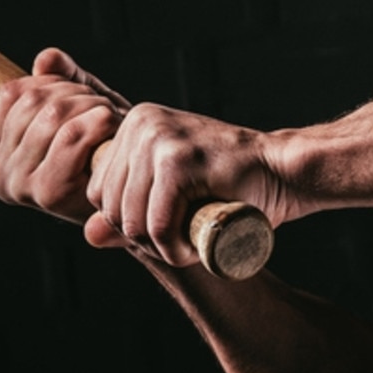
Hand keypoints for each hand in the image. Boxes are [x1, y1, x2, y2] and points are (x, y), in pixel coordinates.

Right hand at [0, 48, 127, 221]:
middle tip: (104, 108)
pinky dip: (100, 121)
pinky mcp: (48, 193)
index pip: (13, 93)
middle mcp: (0, 174)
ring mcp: (20, 186)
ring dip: (92, 106)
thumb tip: (45, 59)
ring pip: (54, 115)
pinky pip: (71, 135)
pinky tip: (113, 129)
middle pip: (34, 101)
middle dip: (78, 93)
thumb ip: (63, 77)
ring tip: (110, 119)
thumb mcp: (82, 104)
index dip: (53, 83)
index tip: (81, 96)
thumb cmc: (108, 146)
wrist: (139, 193)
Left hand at [83, 103, 291, 267]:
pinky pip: (157, 224)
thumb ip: (131, 209)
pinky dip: (173, 249)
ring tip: (187, 244)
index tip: (162, 229)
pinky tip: (192, 249)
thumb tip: (90, 237)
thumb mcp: (171, 193)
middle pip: (108, 205)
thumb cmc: (231, 184)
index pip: (97, 189)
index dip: (125, 222)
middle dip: (139, 237)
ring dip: (158, 248)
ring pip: (130, 218)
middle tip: (176, 242)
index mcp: (135, 123)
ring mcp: (158, 139)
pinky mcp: (178, 161)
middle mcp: (141, 123)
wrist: (282, 170)